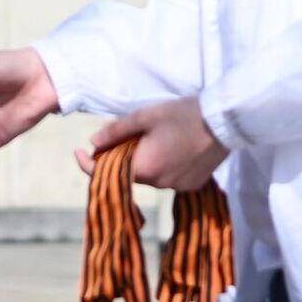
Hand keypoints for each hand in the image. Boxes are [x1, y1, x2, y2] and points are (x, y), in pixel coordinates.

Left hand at [79, 97, 229, 190]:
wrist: (224, 121)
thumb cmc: (182, 114)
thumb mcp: (144, 116)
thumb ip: (116, 131)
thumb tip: (93, 143)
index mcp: (143, 168)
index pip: (105, 173)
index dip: (87, 164)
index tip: (77, 151)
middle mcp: (159, 184)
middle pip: (130, 173)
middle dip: (122, 156)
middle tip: (124, 134)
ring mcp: (177, 187)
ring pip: (150, 175)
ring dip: (145, 160)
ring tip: (154, 136)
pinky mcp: (193, 185)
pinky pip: (169, 177)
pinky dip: (164, 165)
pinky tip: (172, 146)